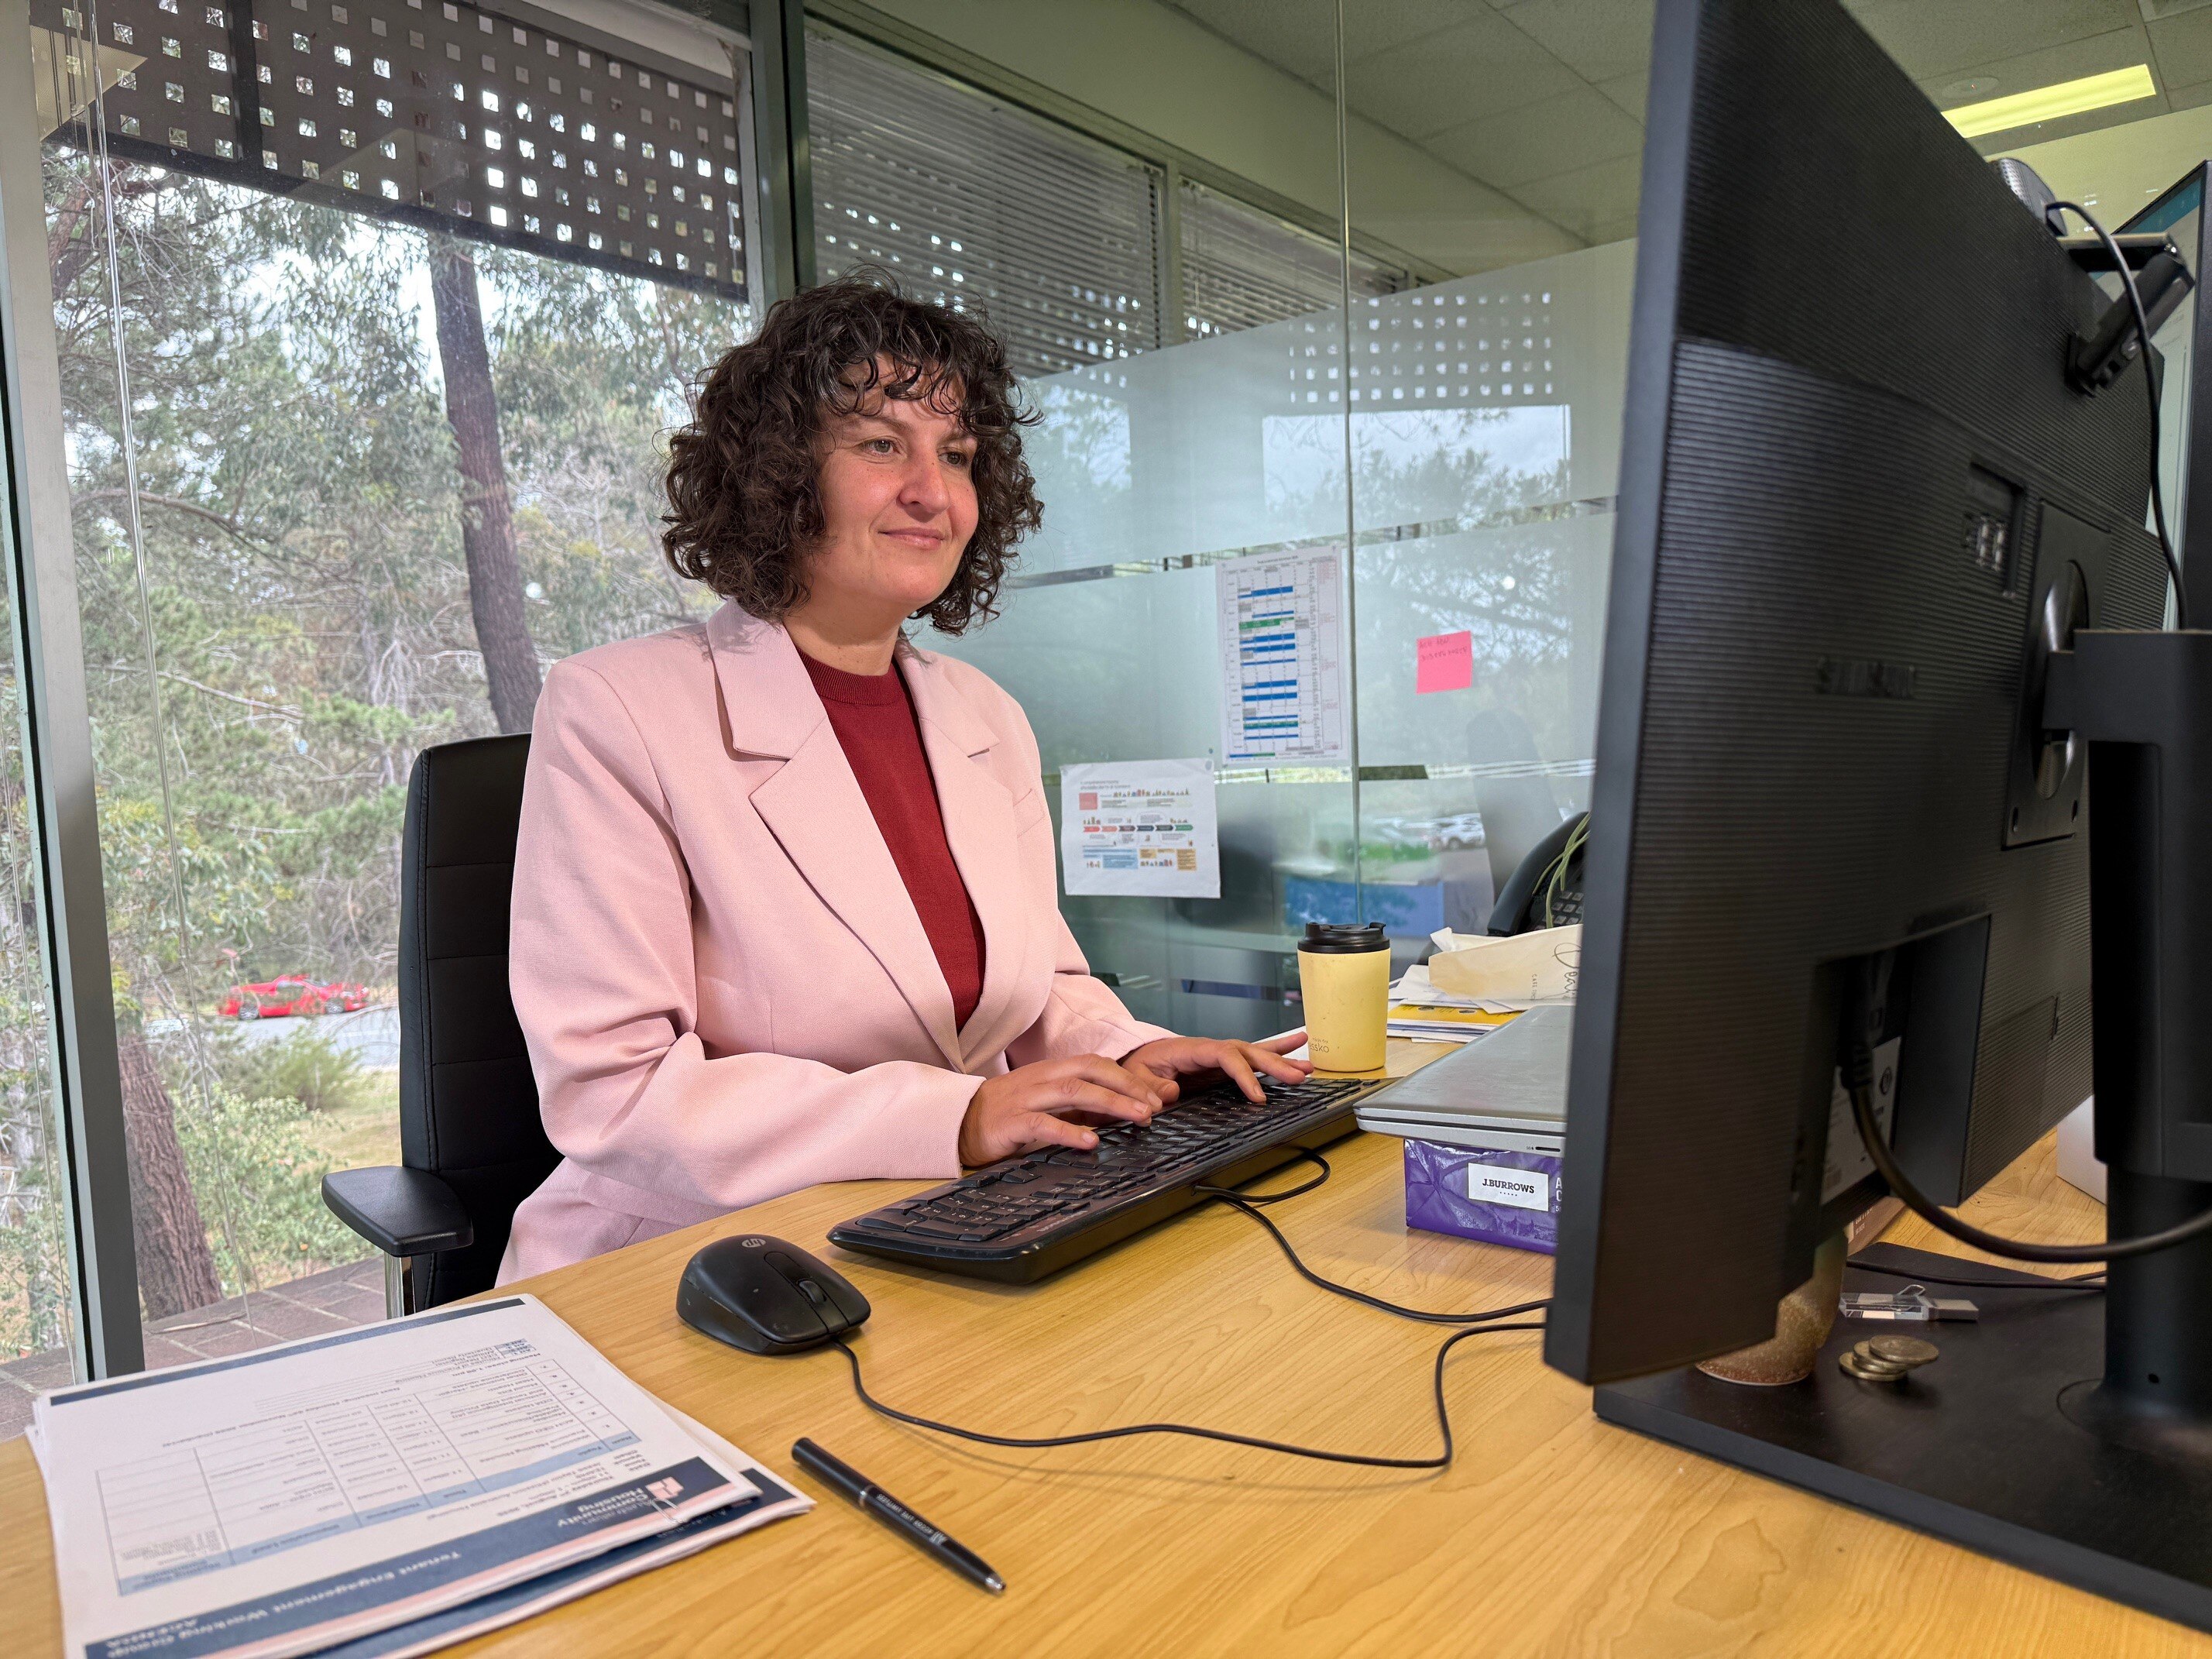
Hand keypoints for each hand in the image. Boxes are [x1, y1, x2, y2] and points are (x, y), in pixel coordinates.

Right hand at [959, 1054, 1166, 1165]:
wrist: (954, 1123)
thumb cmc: (1005, 1115)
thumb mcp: (1045, 1105)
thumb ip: (1077, 1106)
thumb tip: (1119, 1112)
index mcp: (1049, 1071)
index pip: (1095, 1063)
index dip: (1127, 1077)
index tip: (1155, 1095)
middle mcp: (1039, 1078)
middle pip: (1090, 1071)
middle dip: (1127, 1086)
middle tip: (1155, 1106)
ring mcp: (1024, 1098)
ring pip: (1073, 1091)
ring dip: (1110, 1103)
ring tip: (1137, 1117)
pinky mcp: (1009, 1123)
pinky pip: (1043, 1124)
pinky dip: (1070, 1131)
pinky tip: (1091, 1142)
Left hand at [1118, 1031, 1312, 1104]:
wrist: (1132, 1060)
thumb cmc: (1135, 1068)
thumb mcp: (1135, 1076)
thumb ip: (1150, 1085)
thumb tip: (1170, 1093)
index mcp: (1190, 1049)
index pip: (1224, 1056)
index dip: (1243, 1075)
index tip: (1258, 1098)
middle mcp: (1209, 1049)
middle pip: (1247, 1052)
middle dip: (1275, 1064)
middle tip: (1299, 1077)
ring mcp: (1217, 1056)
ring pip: (1254, 1053)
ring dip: (1282, 1059)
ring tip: (1309, 1066)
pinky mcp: (1221, 1065)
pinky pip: (1251, 1058)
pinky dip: (1275, 1054)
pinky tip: (1298, 1049)